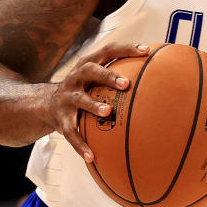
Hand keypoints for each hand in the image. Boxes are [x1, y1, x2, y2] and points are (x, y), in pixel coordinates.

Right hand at [43, 41, 148, 161]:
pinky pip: (71, 132)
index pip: (108, 51)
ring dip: (93, 105)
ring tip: (107, 112)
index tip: (146, 50)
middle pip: (90, 70)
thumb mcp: (97, 78)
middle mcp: (76, 78)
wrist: (47, 104)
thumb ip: (121, 74)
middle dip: (107, 76)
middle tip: (126, 83)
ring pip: (80, 100)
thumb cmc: (86, 89)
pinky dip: (80, 145)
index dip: (126, 49)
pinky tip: (91, 157)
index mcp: (88, 64)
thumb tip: (159, 77)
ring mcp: (67, 97)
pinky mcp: (61, 118)